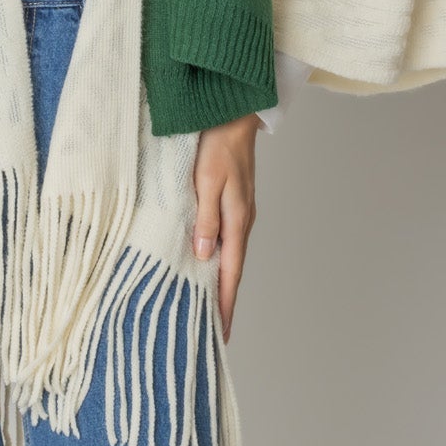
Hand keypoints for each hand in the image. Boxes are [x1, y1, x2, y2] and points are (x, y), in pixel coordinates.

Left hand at [191, 112, 259, 344]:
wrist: (232, 114)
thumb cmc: (217, 144)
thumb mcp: (207, 181)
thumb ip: (205, 218)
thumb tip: (204, 255)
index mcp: (237, 220)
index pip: (231, 272)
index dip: (226, 303)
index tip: (221, 332)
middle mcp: (242, 220)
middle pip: (233, 269)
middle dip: (225, 299)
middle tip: (212, 328)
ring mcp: (239, 212)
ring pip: (230, 255)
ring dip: (221, 280)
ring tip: (208, 304)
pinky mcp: (233, 202)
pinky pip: (226, 239)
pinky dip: (219, 258)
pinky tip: (207, 263)